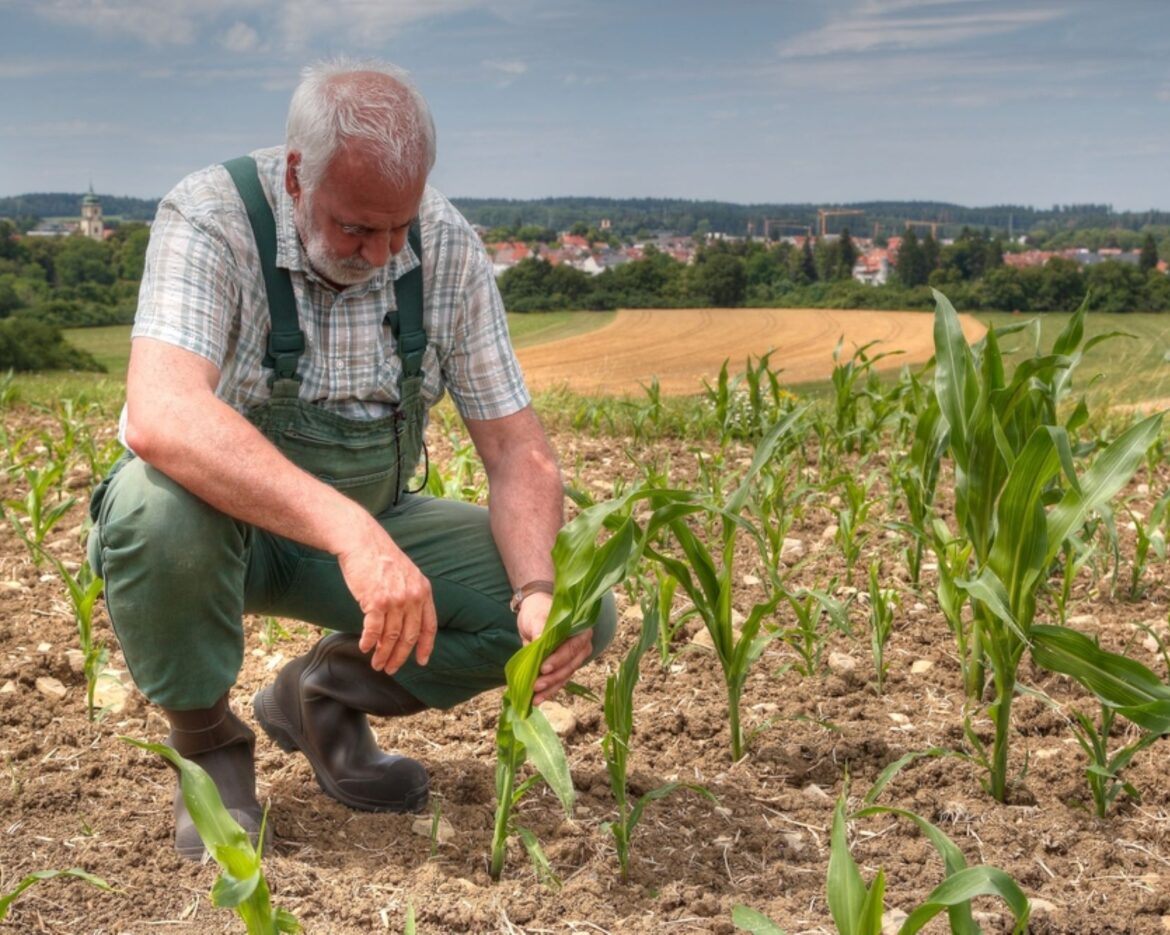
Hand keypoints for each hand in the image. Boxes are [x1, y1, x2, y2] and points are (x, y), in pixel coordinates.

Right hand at [336, 521, 436, 674]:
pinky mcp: (376, 601)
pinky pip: (373, 630)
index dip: (426, 646)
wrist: (362, 541)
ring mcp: (395, 600)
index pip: (429, 626)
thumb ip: (410, 597)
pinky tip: (364, 647)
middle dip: (400, 656)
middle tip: (391, 668)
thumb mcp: (407, 574)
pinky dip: (368, 641)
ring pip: (390, 636)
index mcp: (423, 591)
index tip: (422, 661)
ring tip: (376, 663)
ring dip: (382, 653)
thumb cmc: (380, 558)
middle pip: (409, 636)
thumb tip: (403, 625)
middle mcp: (413, 597)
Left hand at [517, 592, 592, 704]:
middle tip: (536, 686)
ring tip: (536, 698)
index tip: (543, 668)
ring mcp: (574, 658)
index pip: (572, 647)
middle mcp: (582, 645)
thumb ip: (540, 628)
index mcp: (580, 629)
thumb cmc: (538, 611)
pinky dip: (549, 690)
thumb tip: (539, 641)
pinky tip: (538, 700)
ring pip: (565, 676)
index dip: (559, 659)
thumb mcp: (537, 616)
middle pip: (570, 665)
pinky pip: (560, 681)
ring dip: (551, 688)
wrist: (534, 613)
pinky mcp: (564, 667)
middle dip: (553, 678)